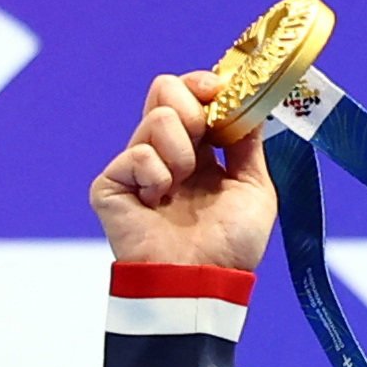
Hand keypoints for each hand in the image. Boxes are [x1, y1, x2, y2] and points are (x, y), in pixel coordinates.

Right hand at [90, 70, 277, 270]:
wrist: (202, 282)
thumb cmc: (231, 247)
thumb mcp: (255, 188)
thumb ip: (249, 144)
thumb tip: (249, 104)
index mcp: (199, 152)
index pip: (191, 95)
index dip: (204, 85)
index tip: (219, 90)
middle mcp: (165, 154)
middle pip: (165, 90)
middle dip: (193, 107)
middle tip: (204, 140)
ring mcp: (136, 168)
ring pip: (157, 118)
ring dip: (182, 153)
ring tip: (182, 189)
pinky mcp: (111, 185)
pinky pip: (138, 154)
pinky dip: (157, 177)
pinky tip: (157, 204)